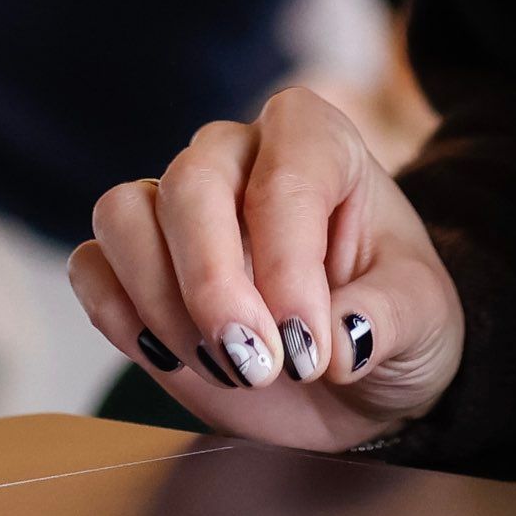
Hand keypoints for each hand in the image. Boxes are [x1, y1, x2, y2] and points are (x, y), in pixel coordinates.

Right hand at [71, 88, 462, 453]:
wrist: (356, 373)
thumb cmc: (391, 319)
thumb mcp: (424, 320)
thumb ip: (388, 319)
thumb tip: (339, 339)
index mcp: (315, 141)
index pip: (284, 178)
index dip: (288, 267)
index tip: (308, 348)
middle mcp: (237, 155)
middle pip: (189, 185)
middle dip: (213, 284)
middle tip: (255, 365)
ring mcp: (177, 206)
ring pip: (123, 215)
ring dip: (161, 302)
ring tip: (225, 367)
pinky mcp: (134, 264)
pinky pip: (91, 266)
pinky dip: (119, 316)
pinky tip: (175, 359)